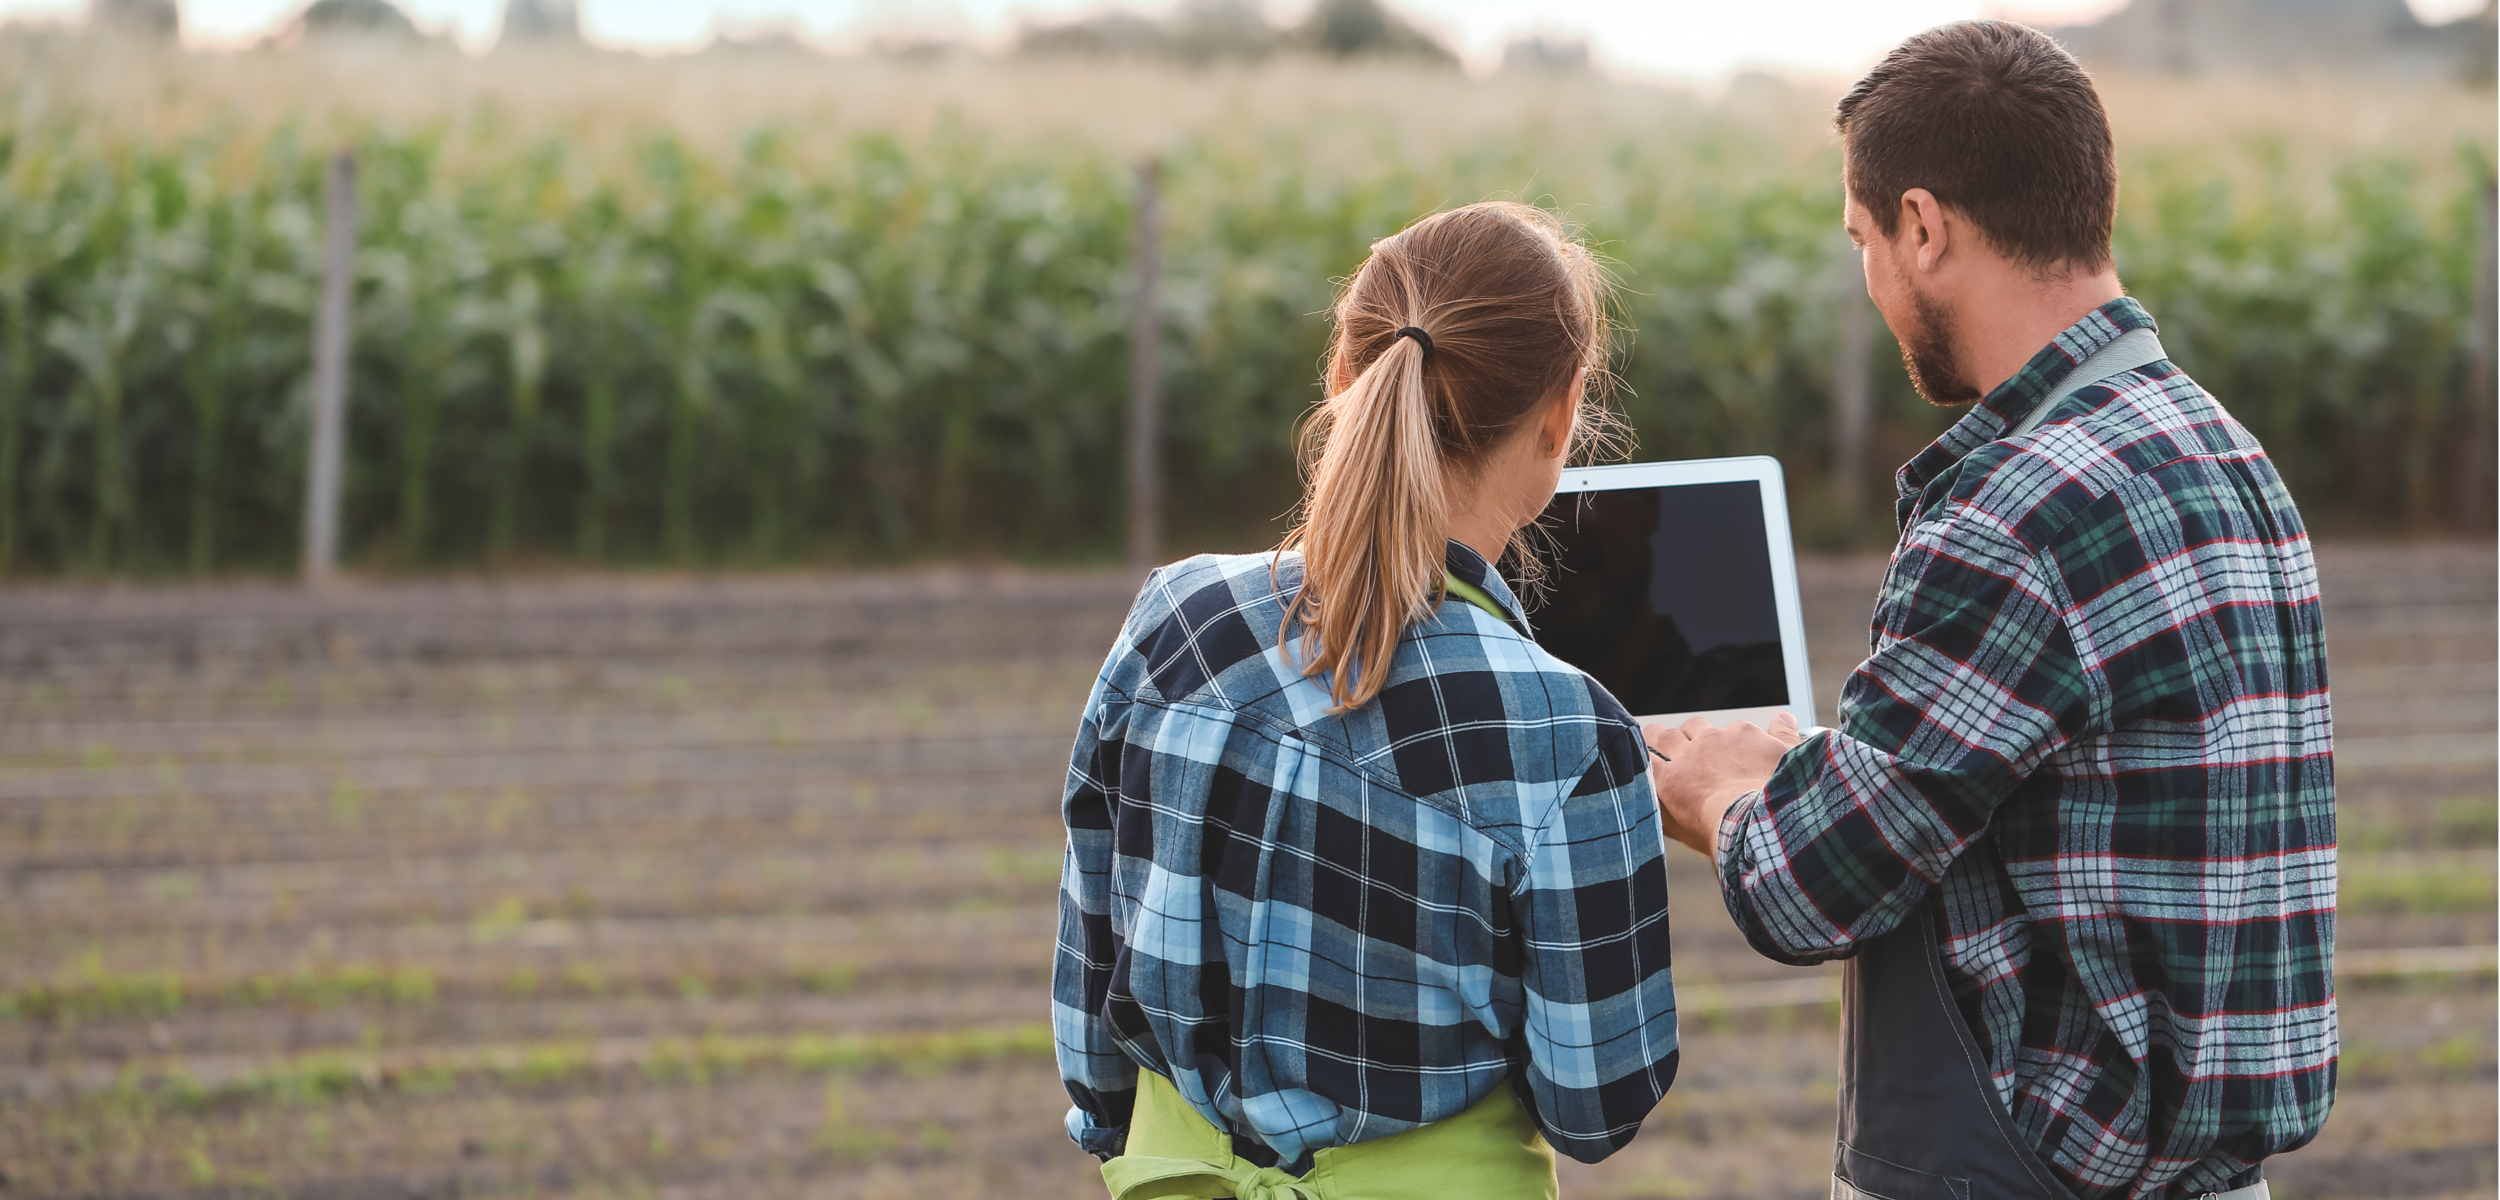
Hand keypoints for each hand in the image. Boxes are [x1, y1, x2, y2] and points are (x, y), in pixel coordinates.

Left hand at [1645, 712, 1802, 857]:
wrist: (1756, 820)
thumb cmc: (1779, 798)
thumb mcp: (1791, 760)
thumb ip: (1786, 737)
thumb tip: (1786, 718)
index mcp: (1743, 735)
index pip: (1730, 731)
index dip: (1725, 741)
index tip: (1723, 750)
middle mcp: (1713, 740)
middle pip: (1694, 727)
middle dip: (1687, 731)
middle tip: (1681, 737)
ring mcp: (1688, 757)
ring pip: (1665, 736)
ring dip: (1656, 735)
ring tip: (1649, 735)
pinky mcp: (1669, 779)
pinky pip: (1647, 762)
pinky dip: (1638, 759)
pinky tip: (1631, 759)